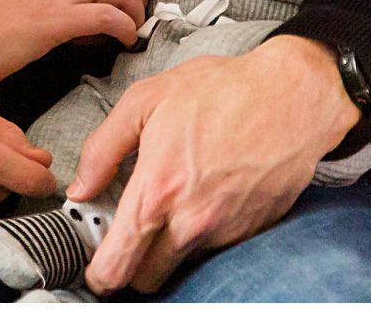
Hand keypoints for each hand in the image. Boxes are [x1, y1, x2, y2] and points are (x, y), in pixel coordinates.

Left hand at [68, 36, 361, 293]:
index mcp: (157, 191)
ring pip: (181, 264)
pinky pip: (214, 247)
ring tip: (170, 204)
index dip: (99, 274)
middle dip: (132, 264)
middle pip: (147, 278)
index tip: (95, 267)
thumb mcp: (145, 101)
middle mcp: (191, 221)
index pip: (118, 264)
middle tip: (128, 235)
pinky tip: (203, 195)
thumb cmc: (222, 91)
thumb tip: (80, 186)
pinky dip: (201, 233)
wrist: (290, 96)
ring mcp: (224, 231)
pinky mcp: (251, 231)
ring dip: (168, 248)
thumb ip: (103, 149)